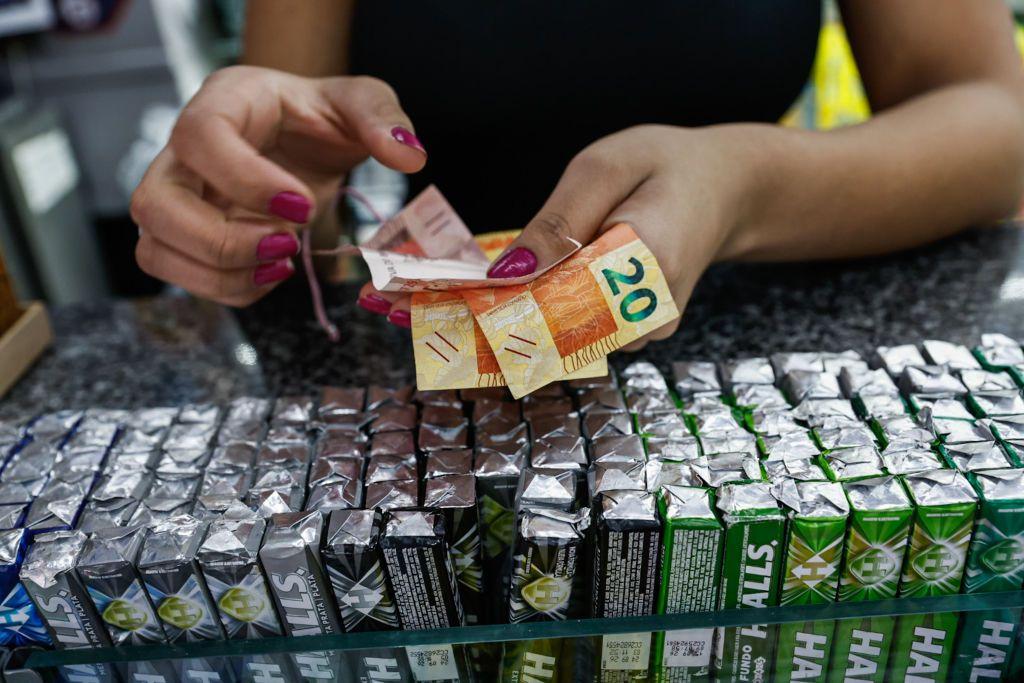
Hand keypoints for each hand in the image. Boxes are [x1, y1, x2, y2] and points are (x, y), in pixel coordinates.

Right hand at [131, 66, 426, 305]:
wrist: (304, 140)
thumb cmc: (322, 116)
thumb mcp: (361, 103)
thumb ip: (384, 118)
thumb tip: (410, 156)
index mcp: (224, 102)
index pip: (200, 136)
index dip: (244, 179)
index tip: (302, 206)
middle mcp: (183, 151)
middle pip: (154, 205)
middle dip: (222, 242)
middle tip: (288, 246)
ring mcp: (179, 197)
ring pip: (155, 248)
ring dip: (220, 274)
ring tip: (283, 265)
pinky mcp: (187, 236)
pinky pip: (181, 274)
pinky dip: (229, 289)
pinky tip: (275, 274)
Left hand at [484, 124, 759, 349]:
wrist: (723, 189)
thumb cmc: (662, 168)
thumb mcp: (603, 169)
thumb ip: (557, 221)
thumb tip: (505, 273)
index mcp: (646, 258)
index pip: (560, 301)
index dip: (513, 297)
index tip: (477, 291)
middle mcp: (652, 309)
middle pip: (561, 328)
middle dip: (525, 301)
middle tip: (512, 268)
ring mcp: (650, 330)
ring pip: (571, 334)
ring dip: (546, 303)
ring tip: (558, 260)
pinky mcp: (643, 336)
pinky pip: (588, 331)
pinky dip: (568, 306)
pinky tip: (574, 274)